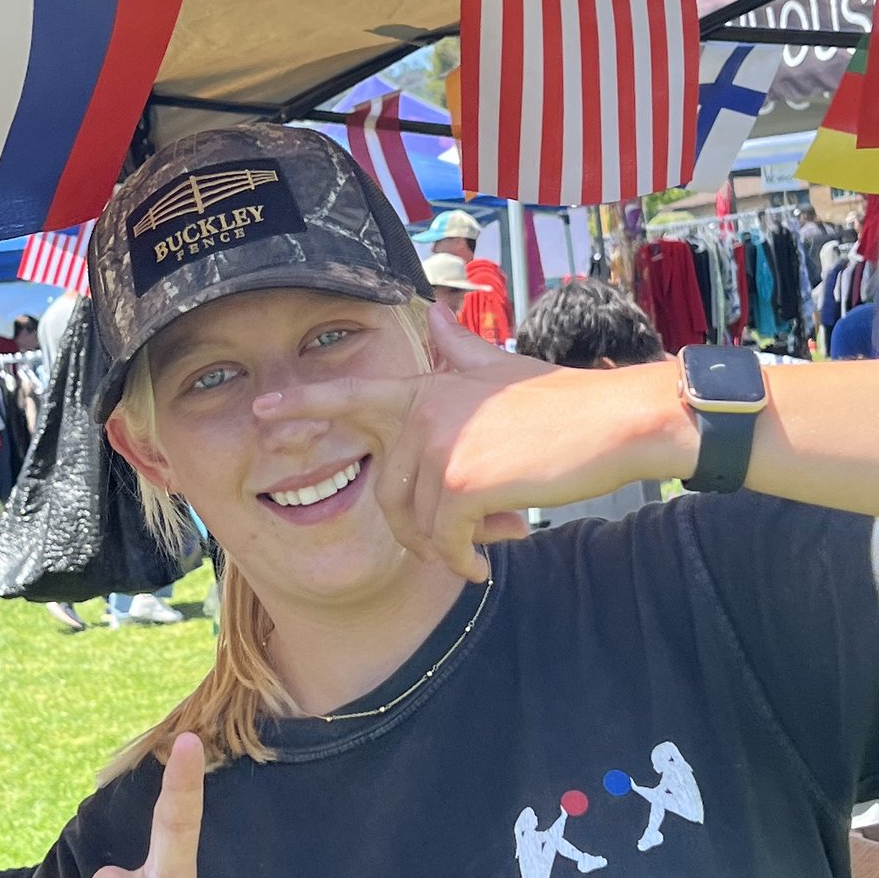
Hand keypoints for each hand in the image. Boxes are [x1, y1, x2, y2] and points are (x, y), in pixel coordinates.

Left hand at [260, 302, 691, 580]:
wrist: (616, 422)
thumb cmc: (563, 402)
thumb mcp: (501, 369)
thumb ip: (458, 351)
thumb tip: (432, 314)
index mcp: (426, 390)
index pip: (352, 395)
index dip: (304, 404)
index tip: (262, 413)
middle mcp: (423, 414)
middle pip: (389, 495)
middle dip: (418, 531)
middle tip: (459, 543)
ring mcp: (439, 448)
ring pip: (416, 525)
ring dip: (446, 548)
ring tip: (483, 545)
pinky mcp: (462, 484)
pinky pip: (443, 541)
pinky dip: (463, 561)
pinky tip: (485, 562)